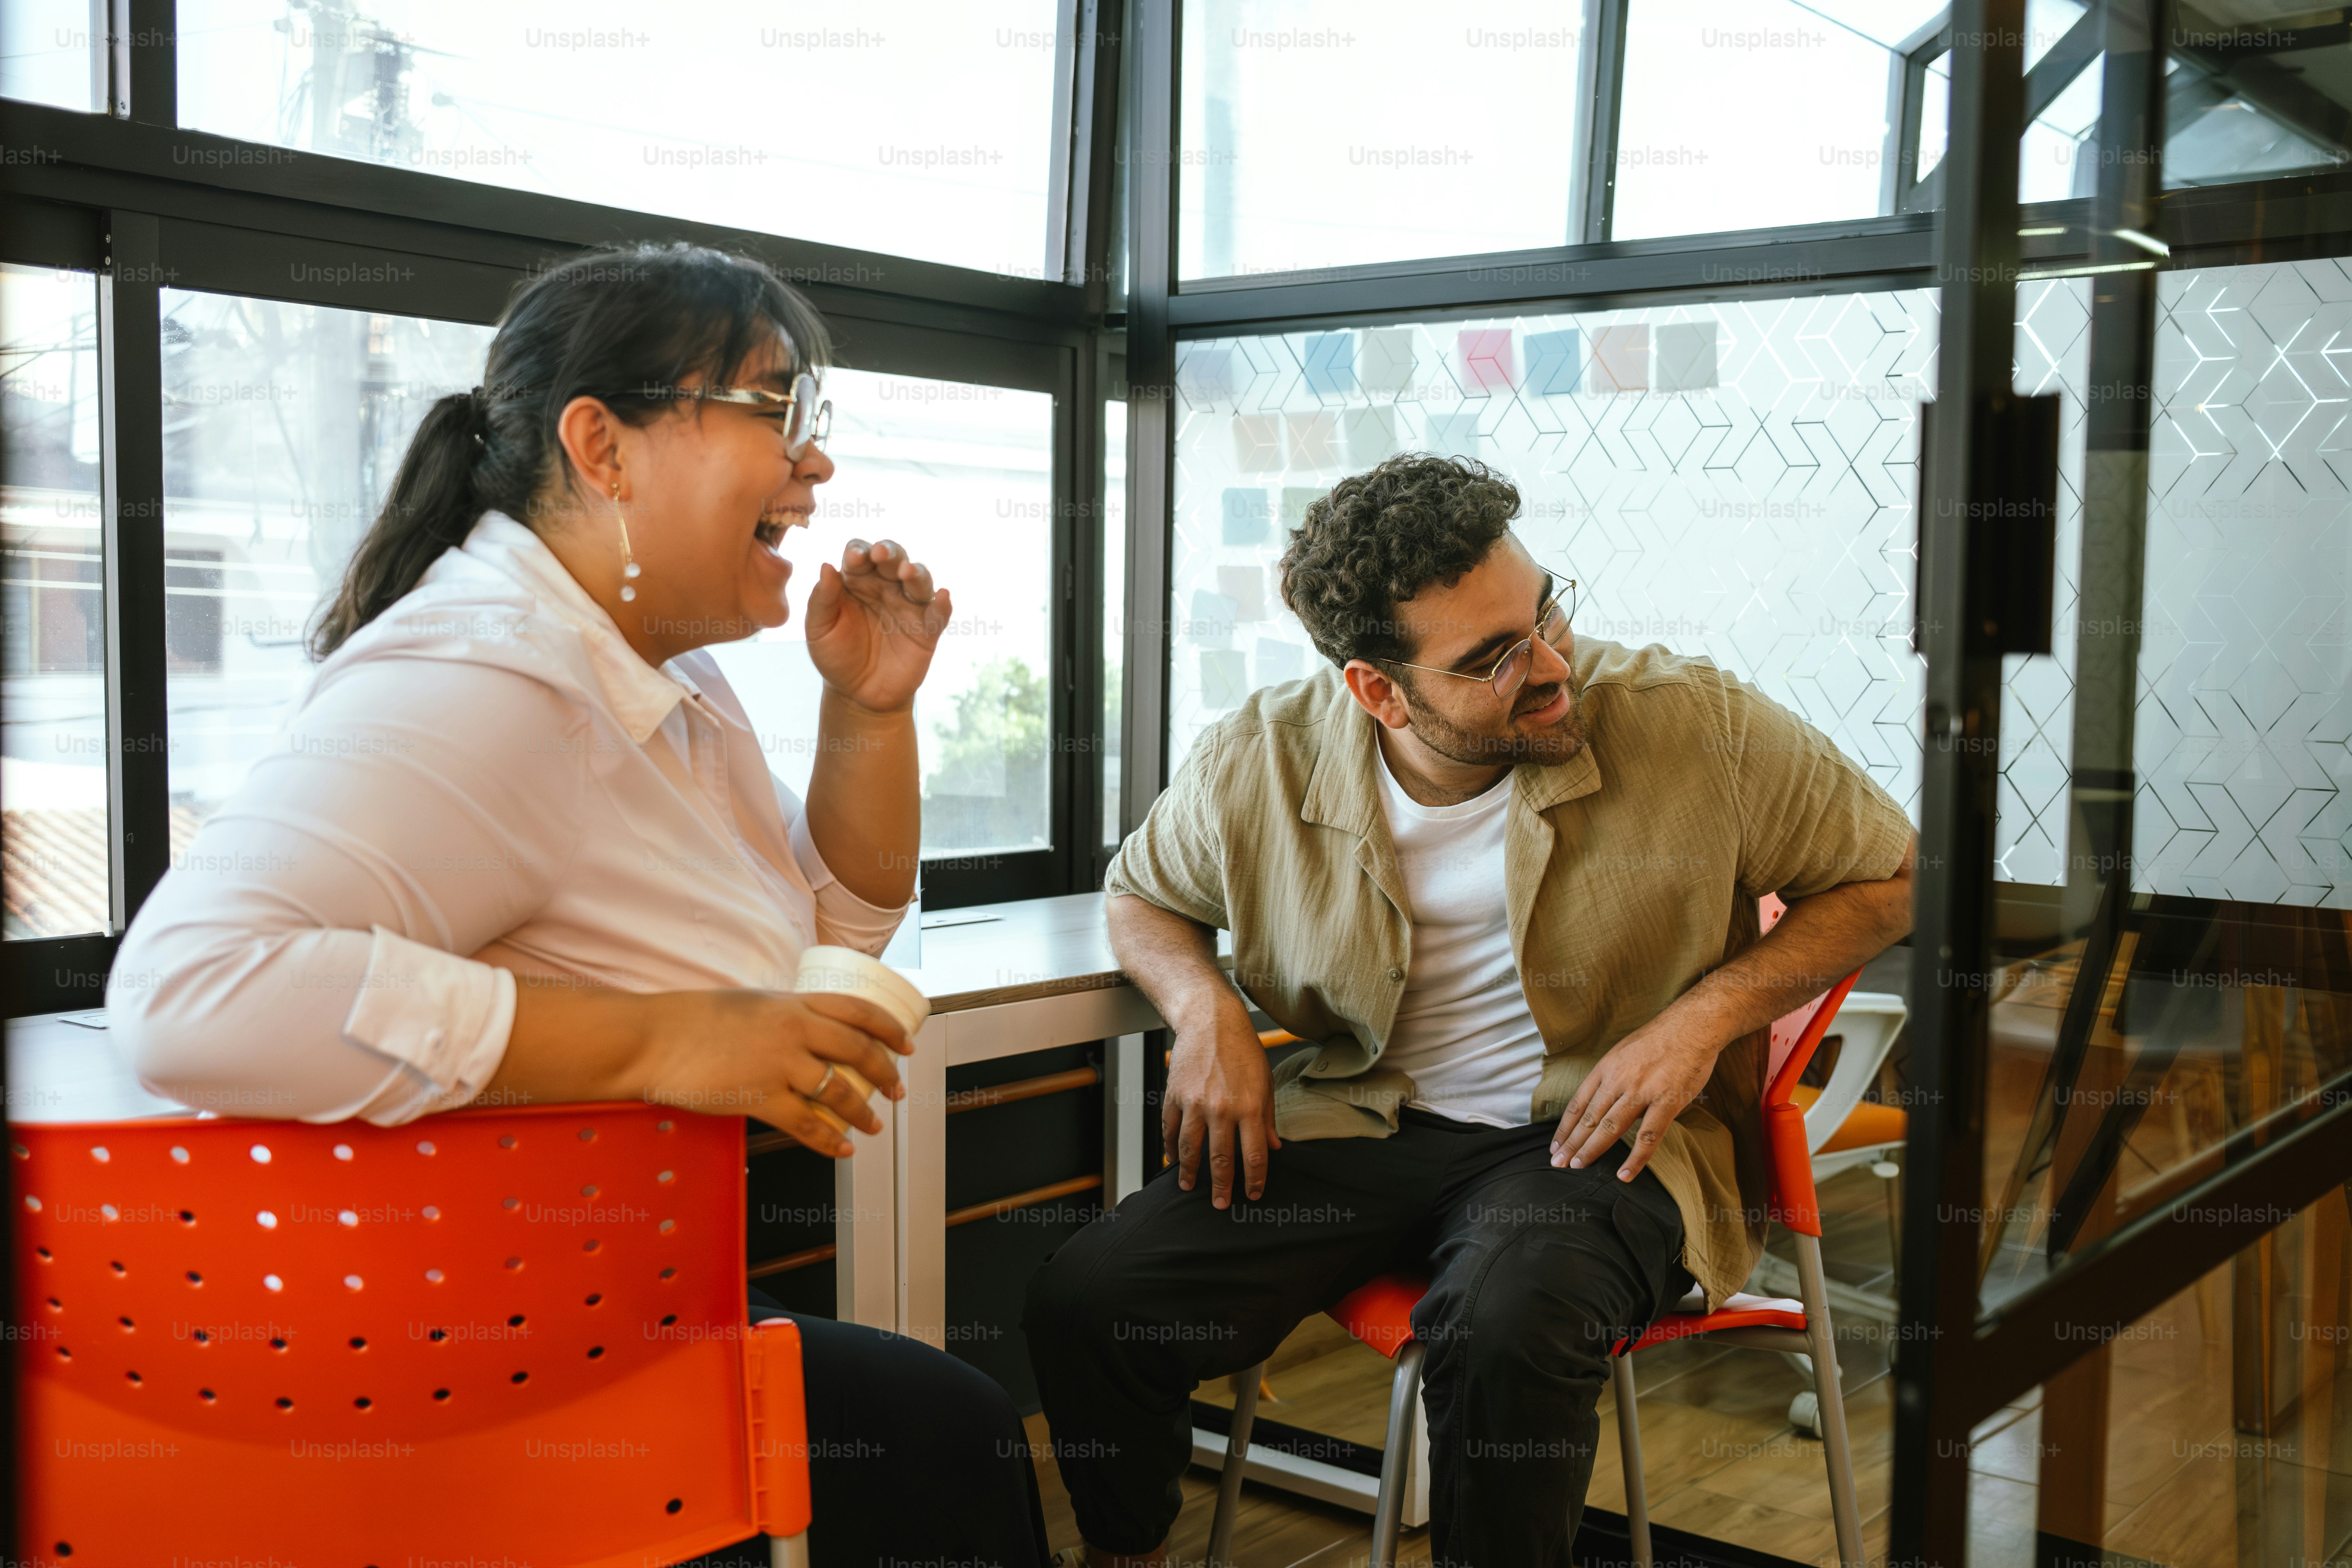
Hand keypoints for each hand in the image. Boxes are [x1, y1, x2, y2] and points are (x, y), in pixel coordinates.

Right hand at [640, 989, 912, 1158]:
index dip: (889, 1028)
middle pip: (858, 1050)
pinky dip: (830, 1140)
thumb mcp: (750, 1004)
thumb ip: (781, 1016)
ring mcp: (778, 1063)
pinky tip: (842, 1149)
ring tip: (873, 1126)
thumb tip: (803, 1033)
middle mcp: (793, 1029)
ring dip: (862, 1113)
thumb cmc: (693, 1020)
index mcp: (793, 1002)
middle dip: (885, 1073)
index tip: (906, 1044)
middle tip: (897, 1091)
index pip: (858, 1010)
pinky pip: (806, 1124)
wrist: (654, 1038)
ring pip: (838, 1090)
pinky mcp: (759, 1097)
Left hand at [803, 538, 951, 713]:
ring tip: (908, 572)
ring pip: (919, 580)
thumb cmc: (836, 655)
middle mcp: (885, 587)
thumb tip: (826, 565)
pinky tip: (943, 596)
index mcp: (857, 580)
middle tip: (881, 554)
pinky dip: (943, 604)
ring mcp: (908, 606)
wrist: (857, 694)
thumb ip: (821, 599)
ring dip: (916, 572)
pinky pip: (939, 613)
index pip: (860, 555)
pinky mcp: (927, 630)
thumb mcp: (819, 629)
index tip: (854, 558)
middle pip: (893, 559)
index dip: (859, 551)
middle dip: (890, 552)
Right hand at [1163, 1002, 1280, 1207]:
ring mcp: (1194, 1103)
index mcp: (1249, 1107)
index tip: (1252, 1195)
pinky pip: (1170, 1130)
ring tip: (1190, 1187)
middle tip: (1221, 1205)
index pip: (1253, 1156)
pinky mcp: (1174, 1096)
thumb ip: (1267, 1119)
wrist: (1210, 1022)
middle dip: (1221, 1187)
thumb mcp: (1265, 1083)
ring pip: (1190, 1150)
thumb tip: (1273, 1147)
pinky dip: (1170, 1149)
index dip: (1253, 1180)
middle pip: (1220, 1160)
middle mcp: (1221, 1109)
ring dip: (1190, 1173)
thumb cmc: (1241, 1050)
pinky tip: (1174, 1160)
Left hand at [1550, 1017, 1717, 1180]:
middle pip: (1589, 1117)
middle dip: (1570, 1143)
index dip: (1565, 1126)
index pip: (1578, 1102)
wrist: (1693, 1025)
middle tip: (1558, 1162)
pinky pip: (1648, 1137)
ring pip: (1610, 1128)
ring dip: (1591, 1150)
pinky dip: (1635, 1159)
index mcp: (1607, 1068)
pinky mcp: (1667, 1102)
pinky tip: (1625, 1174)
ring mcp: (1642, 1091)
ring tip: (1578, 1167)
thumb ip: (1613, 1078)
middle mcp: (1619, 1080)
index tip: (1555, 1144)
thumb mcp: (1624, 1052)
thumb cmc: (1660, 1039)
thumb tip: (1603, 1104)